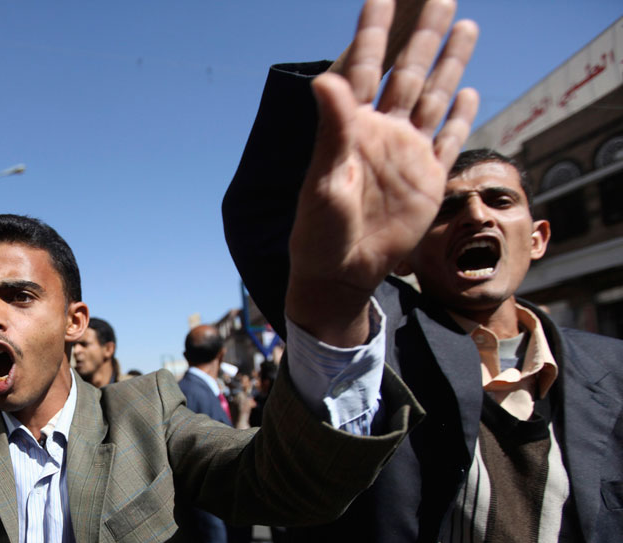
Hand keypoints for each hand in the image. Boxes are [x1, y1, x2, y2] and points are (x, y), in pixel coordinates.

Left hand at [287, 0, 478, 346]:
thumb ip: (331, 129)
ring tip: (466, 26)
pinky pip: (447, 140)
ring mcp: (406, 154)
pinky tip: (467, 89)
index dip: (374, 29)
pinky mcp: (426, 179)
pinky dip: (459, 116)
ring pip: (433, 97)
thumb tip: (324, 76)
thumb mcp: (323, 180)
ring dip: (449, 63)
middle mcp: (382, 132)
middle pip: (409, 71)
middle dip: (424, 33)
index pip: (364, 66)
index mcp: (352, 127)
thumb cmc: (320, 230)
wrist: (342, 272)